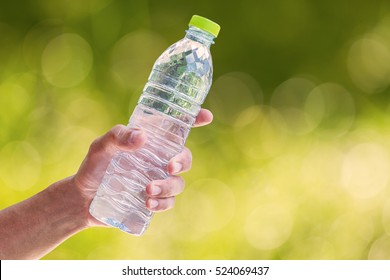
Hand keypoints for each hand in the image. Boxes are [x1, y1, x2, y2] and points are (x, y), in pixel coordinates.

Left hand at [73, 109, 212, 226]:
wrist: (82, 199)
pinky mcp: (153, 199)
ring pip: (178, 183)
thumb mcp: (100, 147)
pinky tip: (149, 202)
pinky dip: (163, 203)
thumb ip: (118, 137)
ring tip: (147, 190)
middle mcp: (157, 160)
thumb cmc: (93, 167)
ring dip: (168, 186)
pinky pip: (169, 202)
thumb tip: (142, 138)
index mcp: (149, 142)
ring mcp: (157, 180)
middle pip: (184, 157)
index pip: (176, 129)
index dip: (194, 120)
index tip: (206, 116)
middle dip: (183, 161)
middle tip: (169, 166)